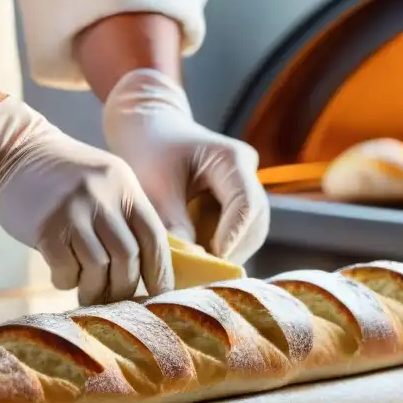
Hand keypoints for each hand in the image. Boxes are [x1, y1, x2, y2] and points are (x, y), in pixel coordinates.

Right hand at [0, 97, 172, 304]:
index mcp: (125, 186)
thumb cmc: (66, 176)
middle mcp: (103, 196)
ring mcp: (73, 210)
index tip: (159, 294)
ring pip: (98, 267)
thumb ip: (127, 216)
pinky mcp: (46, 227)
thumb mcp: (106, 183)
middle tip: (117, 299)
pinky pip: (66, 269)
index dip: (160, 270)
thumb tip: (151, 266)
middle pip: (127, 256)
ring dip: (95, 290)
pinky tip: (64, 276)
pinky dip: (67, 281)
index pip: (154, 236)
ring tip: (89, 294)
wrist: (15, 152)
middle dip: (125, 286)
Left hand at [102, 69, 269, 263]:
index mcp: (232, 159)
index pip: (246, 205)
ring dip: (228, 251)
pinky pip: (238, 229)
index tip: (210, 262)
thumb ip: (174, 225)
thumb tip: (193, 263)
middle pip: (255, 221)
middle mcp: (247, 171)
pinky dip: (221, 245)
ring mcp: (245, 184)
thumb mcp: (155, 187)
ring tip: (200, 270)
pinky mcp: (236, 198)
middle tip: (204, 275)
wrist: (147, 127)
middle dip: (232, 250)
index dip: (232, 237)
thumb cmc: (148, 150)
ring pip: (251, 229)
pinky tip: (200, 258)